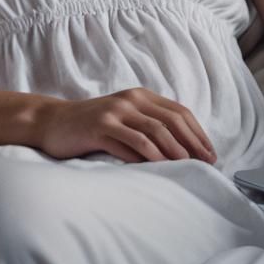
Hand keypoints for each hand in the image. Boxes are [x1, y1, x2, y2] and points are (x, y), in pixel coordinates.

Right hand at [35, 86, 217, 164]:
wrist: (53, 122)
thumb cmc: (91, 126)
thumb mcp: (123, 119)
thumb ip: (147, 126)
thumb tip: (182, 151)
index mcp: (140, 96)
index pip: (178, 112)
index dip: (198, 132)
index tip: (210, 153)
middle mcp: (130, 100)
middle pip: (171, 120)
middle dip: (193, 142)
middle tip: (206, 162)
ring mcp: (115, 112)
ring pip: (155, 130)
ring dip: (175, 150)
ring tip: (188, 166)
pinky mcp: (101, 127)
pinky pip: (132, 141)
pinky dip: (149, 155)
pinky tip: (160, 168)